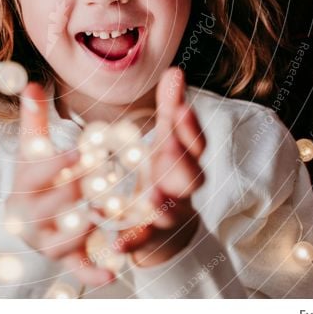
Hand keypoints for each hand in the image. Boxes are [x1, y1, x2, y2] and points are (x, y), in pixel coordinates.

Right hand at [5, 82, 115, 286]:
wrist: (28, 220)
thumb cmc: (36, 178)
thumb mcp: (32, 149)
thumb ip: (33, 119)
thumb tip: (31, 84)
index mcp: (22, 186)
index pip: (36, 174)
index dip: (58, 163)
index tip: (81, 152)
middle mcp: (29, 218)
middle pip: (54, 205)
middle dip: (79, 192)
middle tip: (107, 180)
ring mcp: (45, 242)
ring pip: (63, 240)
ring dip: (85, 229)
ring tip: (106, 216)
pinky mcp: (62, 262)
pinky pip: (76, 270)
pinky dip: (93, 273)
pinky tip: (114, 271)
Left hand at [114, 67, 205, 266]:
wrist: (167, 231)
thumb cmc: (164, 175)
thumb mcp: (166, 141)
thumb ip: (170, 110)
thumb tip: (176, 70)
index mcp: (184, 162)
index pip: (195, 143)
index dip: (190, 127)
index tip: (179, 106)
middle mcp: (181, 189)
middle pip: (192, 178)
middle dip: (183, 163)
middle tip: (170, 147)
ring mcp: (168, 215)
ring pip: (171, 211)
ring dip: (162, 204)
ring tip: (150, 196)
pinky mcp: (150, 238)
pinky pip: (143, 241)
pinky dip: (132, 242)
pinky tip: (117, 242)